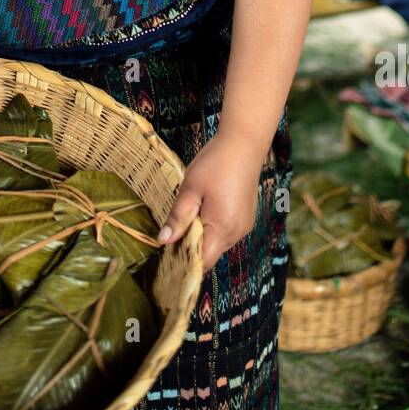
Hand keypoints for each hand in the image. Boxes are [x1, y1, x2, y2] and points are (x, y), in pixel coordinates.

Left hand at [157, 130, 265, 270]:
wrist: (244, 144)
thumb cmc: (216, 163)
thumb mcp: (190, 189)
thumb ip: (177, 218)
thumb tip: (163, 240)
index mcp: (222, 229)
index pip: (202, 262)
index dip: (183, 265)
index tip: (166, 261)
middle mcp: (237, 233)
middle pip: (209, 254)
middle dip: (190, 250)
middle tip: (170, 235)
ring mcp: (244, 225)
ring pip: (217, 243)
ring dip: (201, 237)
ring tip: (186, 219)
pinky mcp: (246, 217)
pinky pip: (225, 232)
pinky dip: (212, 229)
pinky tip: (202, 212)